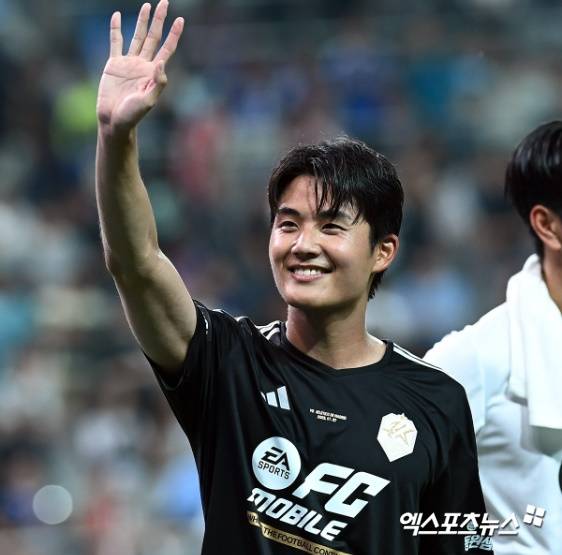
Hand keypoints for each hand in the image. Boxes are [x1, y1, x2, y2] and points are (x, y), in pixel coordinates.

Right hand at [96, 1, 183, 132]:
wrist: (114, 120)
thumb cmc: (133, 115)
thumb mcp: (148, 101)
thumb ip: (157, 84)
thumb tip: (162, 62)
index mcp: (154, 73)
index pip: (167, 49)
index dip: (174, 35)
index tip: (180, 20)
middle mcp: (143, 65)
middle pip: (154, 37)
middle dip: (160, 20)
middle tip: (164, 2)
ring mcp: (129, 63)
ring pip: (137, 37)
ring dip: (142, 21)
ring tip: (147, 6)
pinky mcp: (114, 64)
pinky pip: (116, 42)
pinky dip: (116, 29)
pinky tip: (117, 16)